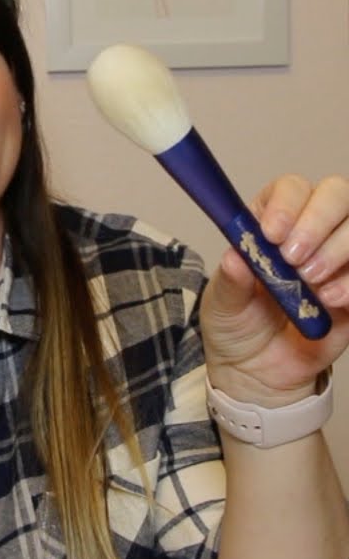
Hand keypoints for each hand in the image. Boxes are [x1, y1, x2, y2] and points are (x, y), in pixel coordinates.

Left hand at [200, 175, 348, 406]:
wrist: (257, 370)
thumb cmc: (236, 324)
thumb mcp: (222, 304)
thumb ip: (231, 281)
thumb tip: (236, 257)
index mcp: (271, 222)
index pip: (290, 189)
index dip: (287, 203)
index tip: (271, 233)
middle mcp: (310, 230)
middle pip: (336, 194)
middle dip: (317, 220)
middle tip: (293, 258)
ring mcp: (338, 256)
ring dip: (337, 249)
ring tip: (308, 280)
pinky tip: (327, 300)